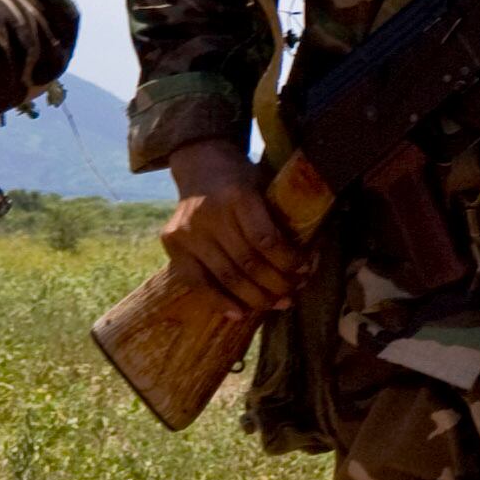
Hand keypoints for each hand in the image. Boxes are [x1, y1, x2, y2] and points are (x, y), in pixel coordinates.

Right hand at [161, 138, 306, 317]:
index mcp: (238, 196)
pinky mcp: (173, 244)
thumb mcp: (265, 186)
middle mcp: (209, 214)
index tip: (305, 270)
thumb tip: (306, 265)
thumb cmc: (242, 181)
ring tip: (276, 304)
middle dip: (276, 285)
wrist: (200, 165)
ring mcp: (188, 231)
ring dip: (255, 298)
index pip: (266, 240)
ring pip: (226, 277)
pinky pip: (197, 282)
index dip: (289, 261)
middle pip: (248, 263)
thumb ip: (280, 220)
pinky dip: (220, 301)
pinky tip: (240, 313)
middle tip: (292, 295)